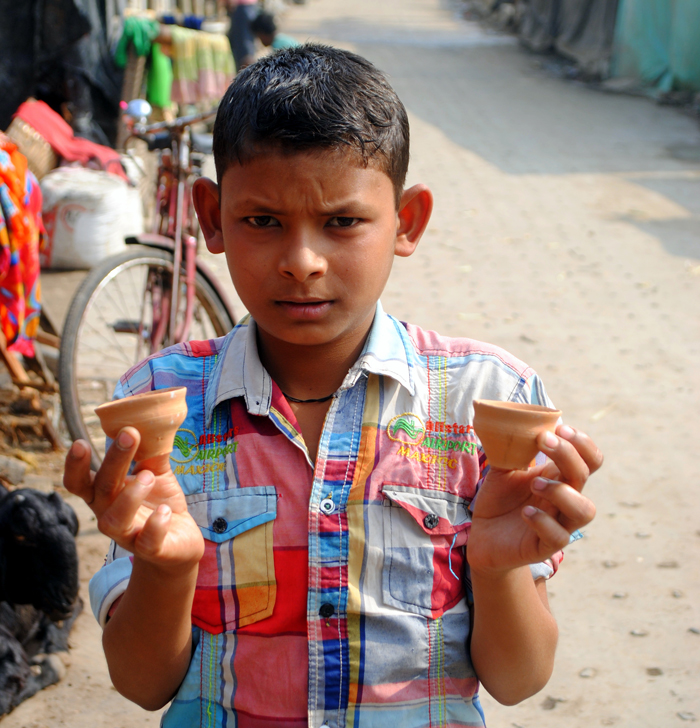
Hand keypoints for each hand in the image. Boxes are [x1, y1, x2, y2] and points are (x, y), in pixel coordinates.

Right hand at [63, 428, 203, 573]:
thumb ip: (151, 451)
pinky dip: (155, 524)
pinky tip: (165, 510)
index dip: (75, 466)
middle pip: (101, 490)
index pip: (79, 482)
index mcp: (106, 495)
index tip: (79, 441)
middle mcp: (110, 515)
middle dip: (113, 461)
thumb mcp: (156, 474)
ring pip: (115, 520)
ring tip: (148, 476)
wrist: (179, 542)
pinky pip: (147, 541)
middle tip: (129, 434)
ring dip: (130, 495)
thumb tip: (153, 419)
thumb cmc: (160, 503)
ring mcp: (129, 535)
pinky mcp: (152, 550)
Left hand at [467, 425, 601, 576]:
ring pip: (585, 510)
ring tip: (535, 482)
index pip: (589, 459)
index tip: (559, 427)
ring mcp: (559, 524)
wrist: (483, 537)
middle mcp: (565, 500)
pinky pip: (559, 537)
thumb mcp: (502, 469)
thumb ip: (511, 448)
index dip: (582, 442)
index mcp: (559, 477)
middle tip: (543, 440)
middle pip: (584, 476)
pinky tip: (525, 512)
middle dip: (568, 454)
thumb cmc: (499, 501)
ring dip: (562, 491)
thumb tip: (512, 419)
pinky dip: (543, 521)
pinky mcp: (545, 546)